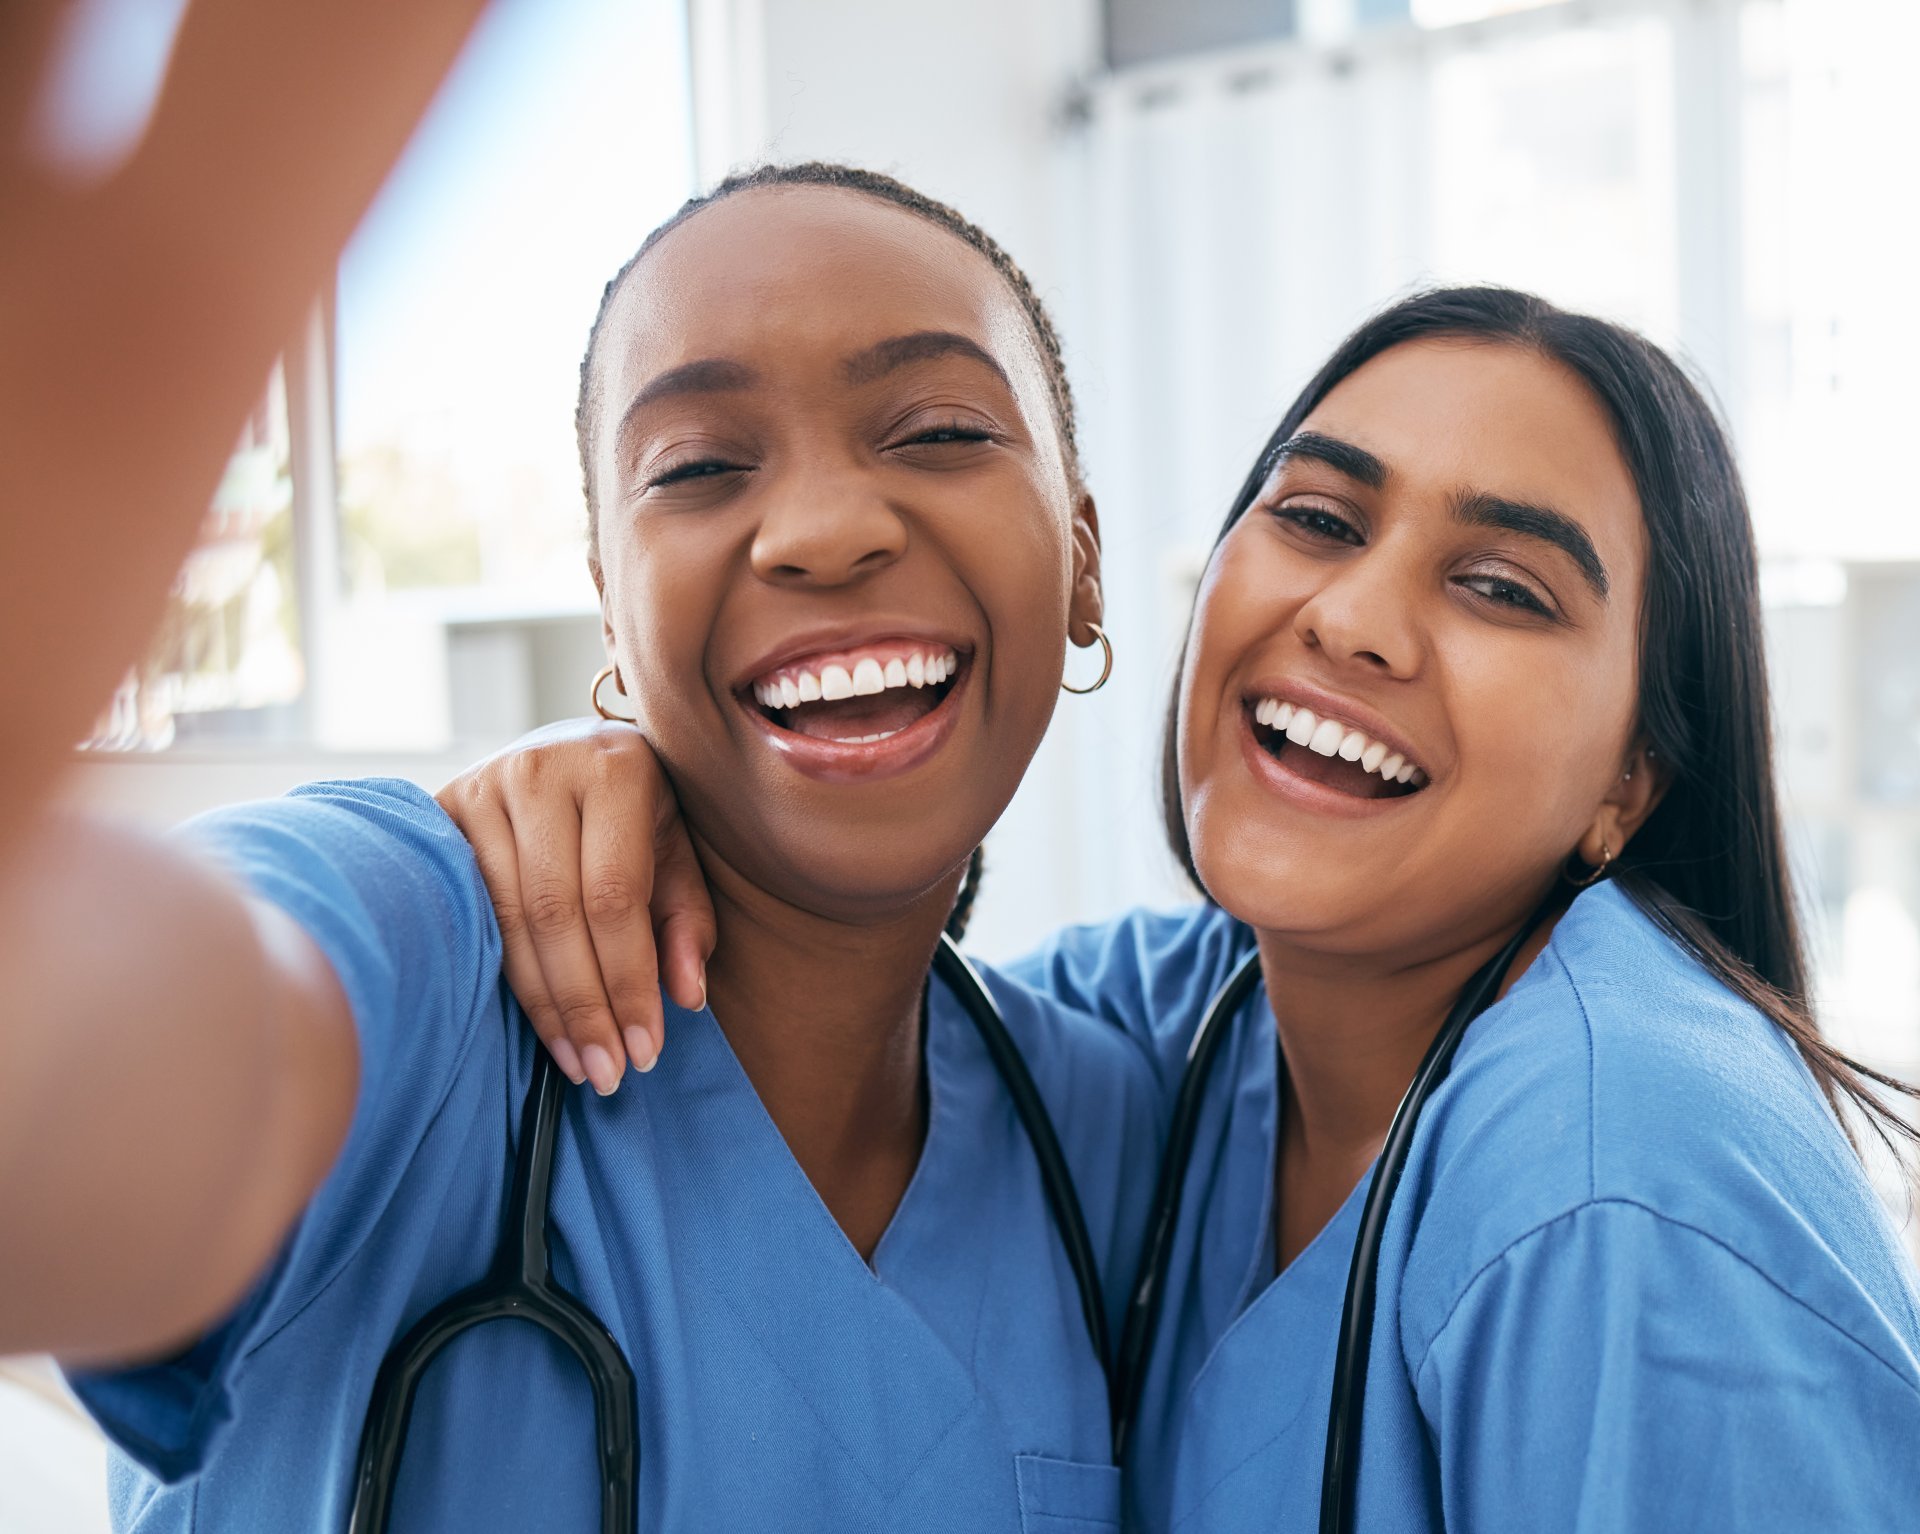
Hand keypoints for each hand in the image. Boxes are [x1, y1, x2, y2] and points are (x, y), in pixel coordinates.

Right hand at [438, 720, 715, 1094]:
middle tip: (607, 1073)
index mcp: (615, 770)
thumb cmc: (637, 808)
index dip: (628, 981)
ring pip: (504, 919)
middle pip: (553, 914)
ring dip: (541, 1006)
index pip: (615, 896)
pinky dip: (495, 974)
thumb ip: (687, 918)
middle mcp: (541, 770)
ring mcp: (482, 787)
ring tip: (576, 1064)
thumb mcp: (678, 848)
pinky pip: (465, 910)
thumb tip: (686, 997)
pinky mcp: (439, 811)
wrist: (567, 747)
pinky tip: (523, 1022)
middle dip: (584, 1006)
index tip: (645, 1050)